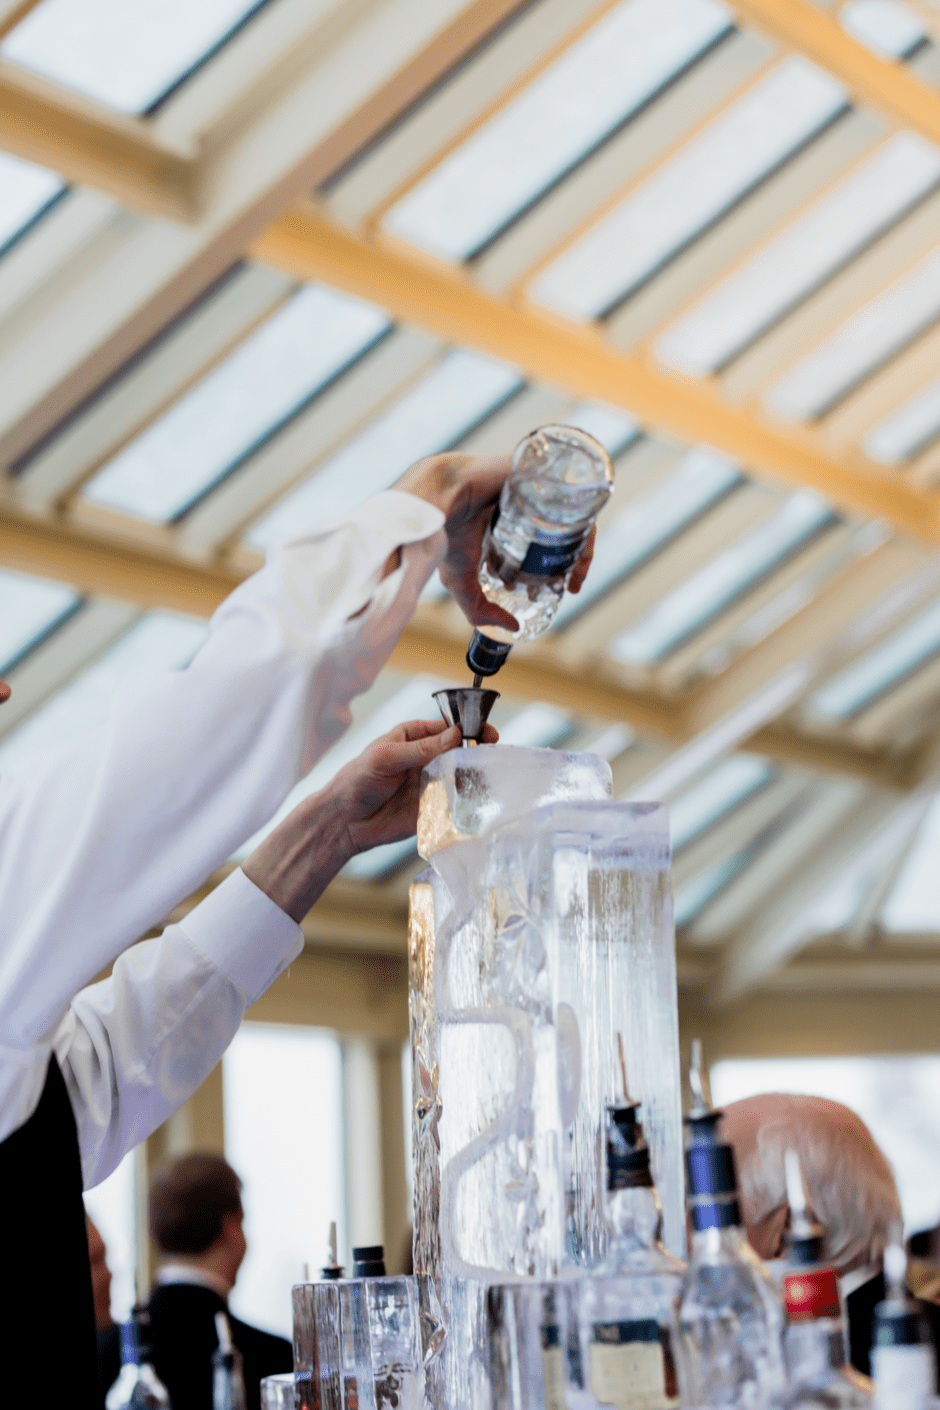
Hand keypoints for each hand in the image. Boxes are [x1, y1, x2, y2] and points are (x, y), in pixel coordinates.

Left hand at [243, 717, 497, 920]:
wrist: (345, 821)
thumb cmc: (358, 780)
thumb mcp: (386, 757)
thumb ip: (421, 748)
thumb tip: (455, 735)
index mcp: (415, 736)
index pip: (449, 727)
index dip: (469, 728)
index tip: (486, 732)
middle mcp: (428, 757)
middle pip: (461, 750)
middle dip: (478, 751)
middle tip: (492, 754)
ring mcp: (433, 782)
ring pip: (464, 775)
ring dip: (477, 775)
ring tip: (488, 776)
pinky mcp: (435, 807)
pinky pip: (458, 801)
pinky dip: (470, 799)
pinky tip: (478, 798)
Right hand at [395, 453, 595, 630]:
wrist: (437, 498)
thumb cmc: (446, 534)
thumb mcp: (462, 582)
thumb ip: (482, 610)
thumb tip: (512, 628)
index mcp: (510, 529)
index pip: (546, 548)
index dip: (560, 570)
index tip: (565, 590)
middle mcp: (525, 509)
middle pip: (564, 534)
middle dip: (574, 561)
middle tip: (571, 583)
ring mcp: (533, 490)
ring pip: (571, 517)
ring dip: (583, 544)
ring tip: (577, 569)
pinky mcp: (539, 473)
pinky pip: (570, 492)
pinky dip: (583, 513)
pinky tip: (583, 536)